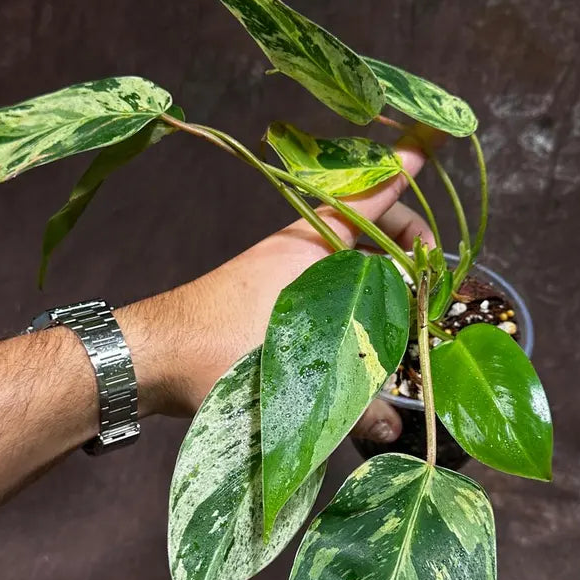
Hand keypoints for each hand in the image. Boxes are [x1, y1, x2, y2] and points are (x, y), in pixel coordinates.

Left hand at [118, 136, 432, 442]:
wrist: (153, 356)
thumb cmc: (220, 350)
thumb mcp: (296, 376)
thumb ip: (352, 404)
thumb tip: (392, 430)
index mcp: (311, 248)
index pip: (367, 200)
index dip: (398, 177)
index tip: (424, 149)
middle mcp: (296, 251)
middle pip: (362, 229)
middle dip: (399, 242)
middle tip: (426, 275)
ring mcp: (276, 272)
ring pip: (339, 259)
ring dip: (372, 273)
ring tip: (398, 311)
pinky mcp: (261, 299)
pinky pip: (317, 284)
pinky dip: (343, 295)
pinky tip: (351, 333)